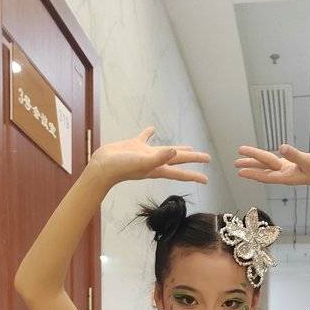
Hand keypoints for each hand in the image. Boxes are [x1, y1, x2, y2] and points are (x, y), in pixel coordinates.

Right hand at [89, 126, 209, 188]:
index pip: (180, 172)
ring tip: (188, 148)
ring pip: (165, 150)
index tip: (206, 179)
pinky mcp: (134, 146)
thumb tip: (174, 150)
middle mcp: (155, 162)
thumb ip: (159, 157)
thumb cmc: (122, 167)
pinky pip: (145, 138)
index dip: (194, 175)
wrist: (102, 167)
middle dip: (192, 160)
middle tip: (206, 158)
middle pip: (178, 160)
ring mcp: (145, 154)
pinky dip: (149, 134)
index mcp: (159, 168)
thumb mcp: (143, 162)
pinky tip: (152, 129)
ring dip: (176, 149)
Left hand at [234, 143, 309, 191]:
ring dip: (254, 163)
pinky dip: (264, 160)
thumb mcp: (309, 161)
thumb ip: (295, 155)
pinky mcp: (290, 166)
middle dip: (249, 165)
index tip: (240, 172)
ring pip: (267, 166)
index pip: (266, 174)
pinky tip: (259, 158)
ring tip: (240, 161)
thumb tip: (282, 147)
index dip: (252, 173)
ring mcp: (286, 171)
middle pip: (264, 169)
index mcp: (287, 176)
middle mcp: (284, 174)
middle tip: (235, 163)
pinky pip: (273, 163)